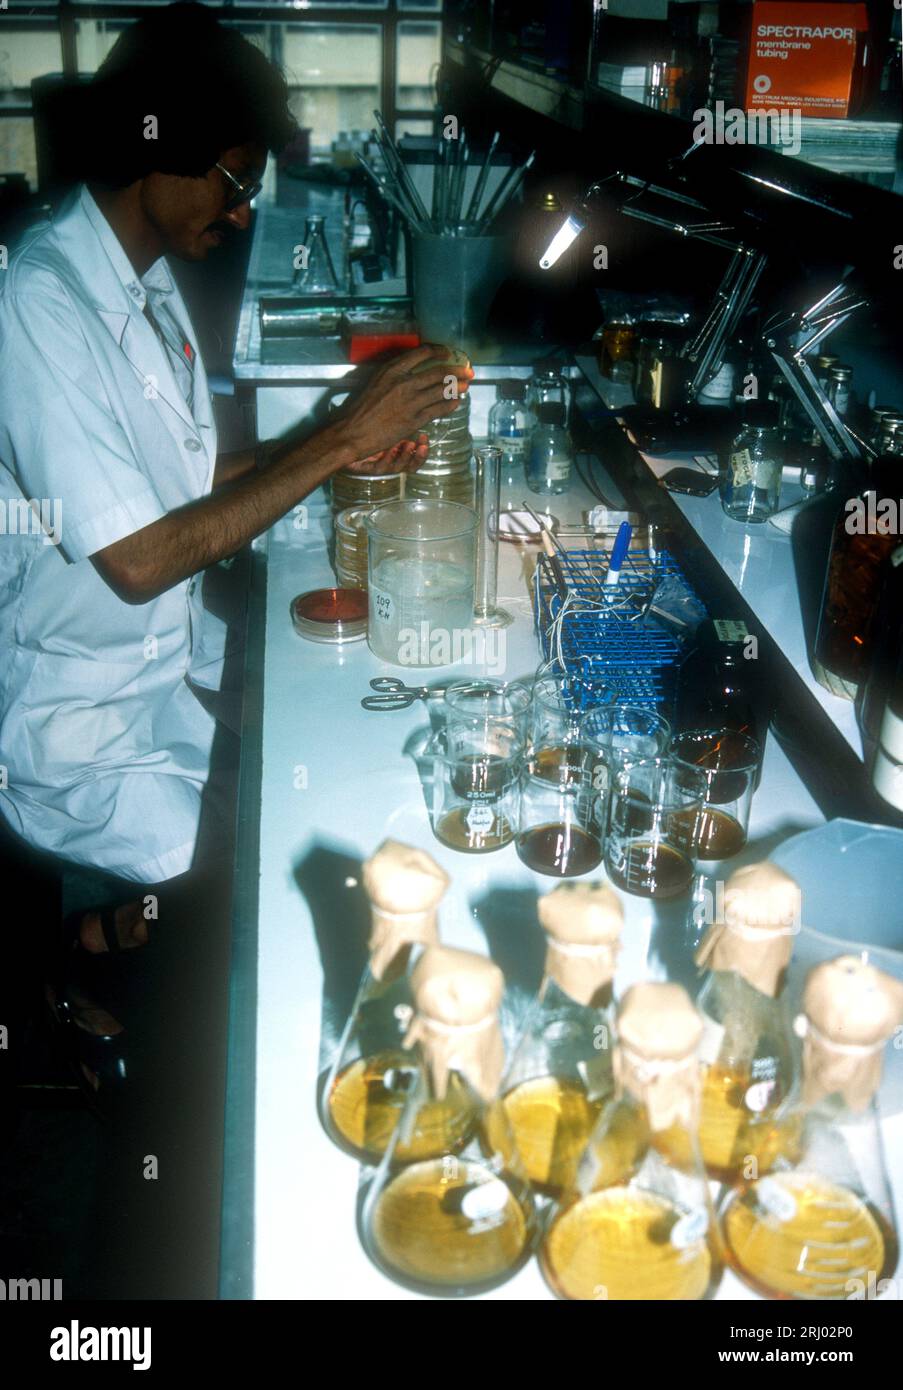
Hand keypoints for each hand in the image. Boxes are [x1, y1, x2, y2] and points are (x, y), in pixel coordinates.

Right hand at [331, 345, 472, 465]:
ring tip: (466, 386)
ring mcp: (411, 402)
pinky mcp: (414, 420)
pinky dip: (450, 405)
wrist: (353, 431)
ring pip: (442, 391)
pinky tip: (456, 403)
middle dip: (457, 371)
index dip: (440, 351)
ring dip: (457, 388)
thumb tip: (413, 373)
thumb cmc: (360, 408)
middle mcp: (404, 382)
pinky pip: (438, 409)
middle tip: (468, 371)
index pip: (423, 353)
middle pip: (439, 372)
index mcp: (392, 369)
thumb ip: (395, 375)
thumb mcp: (375, 381)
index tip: (449, 352)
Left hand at [345, 433, 429, 475]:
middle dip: (418, 457)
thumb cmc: (366, 432)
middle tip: (422, 446)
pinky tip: (389, 449)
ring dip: (404, 457)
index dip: (422, 452)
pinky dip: (387, 458)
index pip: (415, 458)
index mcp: (398, 454)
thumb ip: (402, 425)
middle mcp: (391, 462)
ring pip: (397, 468)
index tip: (425, 438)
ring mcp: (381, 466)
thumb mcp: (389, 428)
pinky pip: (380, 467)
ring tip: (408, 444)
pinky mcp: (369, 468)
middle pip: (410, 467)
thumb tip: (419, 414)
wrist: (343, 439)